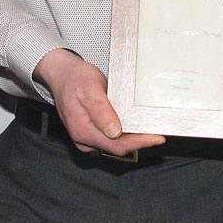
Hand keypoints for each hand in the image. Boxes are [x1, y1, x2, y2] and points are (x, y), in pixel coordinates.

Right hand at [32, 49, 164, 156]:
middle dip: (139, 141)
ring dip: (133, 139)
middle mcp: (83, 139)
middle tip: (159, 132)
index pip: (116, 145)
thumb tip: (115, 132)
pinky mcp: (91, 134)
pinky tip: (136, 125)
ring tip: (150, 128)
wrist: (62, 74)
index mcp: (82, 130)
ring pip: (115, 145)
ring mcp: (86, 139)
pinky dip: (125, 134)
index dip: (139, 143)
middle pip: (118, 148)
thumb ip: (101, 110)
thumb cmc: (75, 78)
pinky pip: (111, 139)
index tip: (157, 137)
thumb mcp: (89, 88)